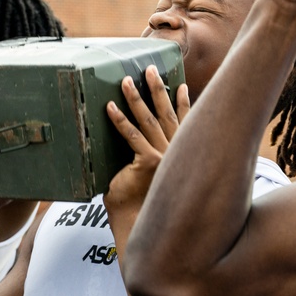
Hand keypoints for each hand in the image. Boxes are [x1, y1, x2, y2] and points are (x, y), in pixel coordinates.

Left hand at [103, 66, 189, 213]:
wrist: (142, 226)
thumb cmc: (146, 204)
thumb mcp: (157, 177)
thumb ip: (159, 161)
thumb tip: (150, 148)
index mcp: (182, 155)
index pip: (185, 122)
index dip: (183, 103)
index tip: (180, 85)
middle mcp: (176, 153)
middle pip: (166, 113)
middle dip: (157, 88)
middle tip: (150, 69)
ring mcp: (164, 156)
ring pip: (148, 119)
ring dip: (136, 98)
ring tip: (126, 81)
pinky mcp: (147, 161)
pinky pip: (131, 135)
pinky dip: (120, 120)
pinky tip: (110, 107)